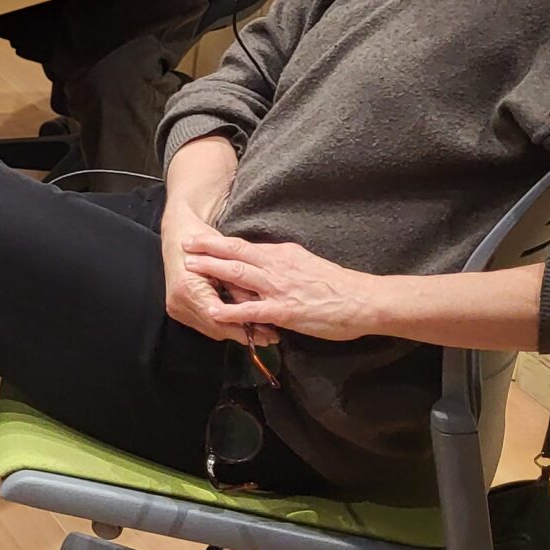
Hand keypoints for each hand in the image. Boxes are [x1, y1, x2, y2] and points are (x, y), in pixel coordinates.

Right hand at [162, 212, 258, 345]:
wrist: (177, 232)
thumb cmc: (203, 240)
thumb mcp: (227, 263)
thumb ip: (241, 288)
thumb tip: (261, 310)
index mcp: (188, 288)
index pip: (220, 317)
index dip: (245, 327)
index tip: (268, 332)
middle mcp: (178, 301)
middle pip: (216, 327)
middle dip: (244, 333)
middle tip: (270, 336)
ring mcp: (176, 307)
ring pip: (211, 329)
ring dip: (235, 330)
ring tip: (261, 333)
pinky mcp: (177, 309)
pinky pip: (205, 323)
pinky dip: (224, 324)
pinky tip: (241, 324)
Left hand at [180, 232, 384, 341]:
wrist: (363, 299)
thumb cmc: (338, 285)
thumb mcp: (307, 262)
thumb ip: (285, 261)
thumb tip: (269, 258)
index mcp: (282, 254)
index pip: (246, 246)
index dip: (221, 242)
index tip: (202, 237)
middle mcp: (277, 266)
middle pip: (236, 253)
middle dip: (209, 248)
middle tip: (186, 243)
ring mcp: (278, 288)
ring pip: (239, 275)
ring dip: (212, 270)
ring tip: (190, 268)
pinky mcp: (284, 310)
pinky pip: (252, 311)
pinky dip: (231, 311)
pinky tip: (213, 312)